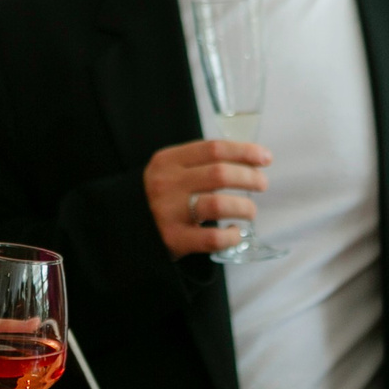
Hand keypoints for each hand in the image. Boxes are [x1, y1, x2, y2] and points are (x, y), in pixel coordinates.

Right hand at [143, 139, 268, 257]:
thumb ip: (199, 164)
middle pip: (219, 174)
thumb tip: (249, 161)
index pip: (213, 148)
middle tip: (262, 184)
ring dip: (244, 207)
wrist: (123, 226)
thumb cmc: (159, 197)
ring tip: (250, 211)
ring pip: (218, 204)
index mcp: (168, 161)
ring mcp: (168, 212)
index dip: (244, 152)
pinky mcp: (173, 239)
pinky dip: (231, 236)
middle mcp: (167, 183)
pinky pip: (212, 238)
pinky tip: (235, 233)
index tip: (265, 158)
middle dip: (249, 178)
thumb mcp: (170, 171)